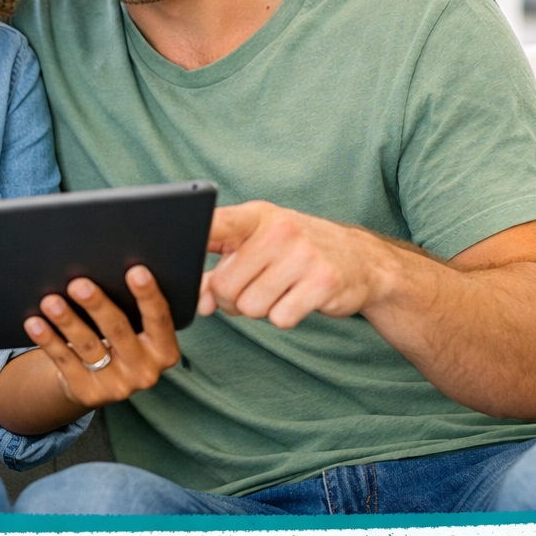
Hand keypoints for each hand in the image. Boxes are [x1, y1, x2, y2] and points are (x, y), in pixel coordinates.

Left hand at [23, 266, 179, 408]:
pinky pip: (64, 361)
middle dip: (97, 305)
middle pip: (118, 331)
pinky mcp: (87, 392)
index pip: (159, 320)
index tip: (136, 271)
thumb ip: (131, 309)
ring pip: (88, 346)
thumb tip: (107, 268)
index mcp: (164, 351)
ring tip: (51, 301)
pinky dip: (48, 340)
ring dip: (67, 321)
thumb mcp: (136, 331)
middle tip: (79, 284)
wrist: (98, 382)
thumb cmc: (119, 340)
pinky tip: (35, 323)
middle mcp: (144, 372)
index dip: (149, 295)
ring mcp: (115, 386)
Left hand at [199, 201, 389, 328]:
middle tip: (251, 289)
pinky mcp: (323, 283)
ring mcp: (304, 256)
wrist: (361, 260)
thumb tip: (199, 302)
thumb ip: (221, 269)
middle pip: (225, 285)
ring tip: (277, 291)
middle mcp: (280, 231)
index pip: (215, 224)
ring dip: (258, 309)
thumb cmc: (295, 252)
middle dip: (231, 299)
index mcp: (257, 216)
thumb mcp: (258, 246)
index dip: (192, 238)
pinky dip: (284, 317)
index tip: (174, 249)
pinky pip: (280, 318)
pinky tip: (297, 299)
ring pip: (250, 306)